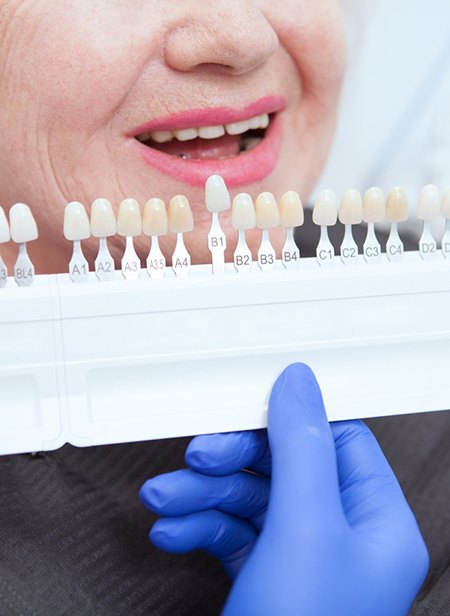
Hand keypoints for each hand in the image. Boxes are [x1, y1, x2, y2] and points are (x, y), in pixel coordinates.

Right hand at [140, 363, 428, 615]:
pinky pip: (230, 534)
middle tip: (194, 457)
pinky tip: (172, 531)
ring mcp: (300, 561)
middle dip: (230, 462)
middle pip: (283, 468)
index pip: (338, 441)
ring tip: (164, 500)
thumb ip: (302, 449)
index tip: (248, 407)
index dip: (293, 422)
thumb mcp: (304, 530)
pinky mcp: (263, 580)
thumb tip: (299, 382)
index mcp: (375, 523)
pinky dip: (199, 527)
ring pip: (249, 500)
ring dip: (201, 495)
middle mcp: (341, 539)